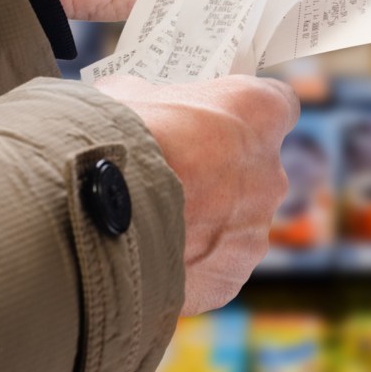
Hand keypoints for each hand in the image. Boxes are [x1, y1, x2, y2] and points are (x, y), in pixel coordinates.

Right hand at [96, 74, 299, 315]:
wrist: (93, 210)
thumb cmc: (119, 138)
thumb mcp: (130, 95)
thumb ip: (155, 101)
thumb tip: (139, 106)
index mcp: (257, 113)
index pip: (277, 105)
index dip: (246, 115)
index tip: (222, 121)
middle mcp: (270, 172)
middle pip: (255, 171)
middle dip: (219, 174)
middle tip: (173, 176)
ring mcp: (255, 229)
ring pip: (234, 224)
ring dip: (203, 222)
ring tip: (152, 222)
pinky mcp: (231, 275)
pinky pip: (214, 266)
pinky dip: (188, 263)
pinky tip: (150, 255)